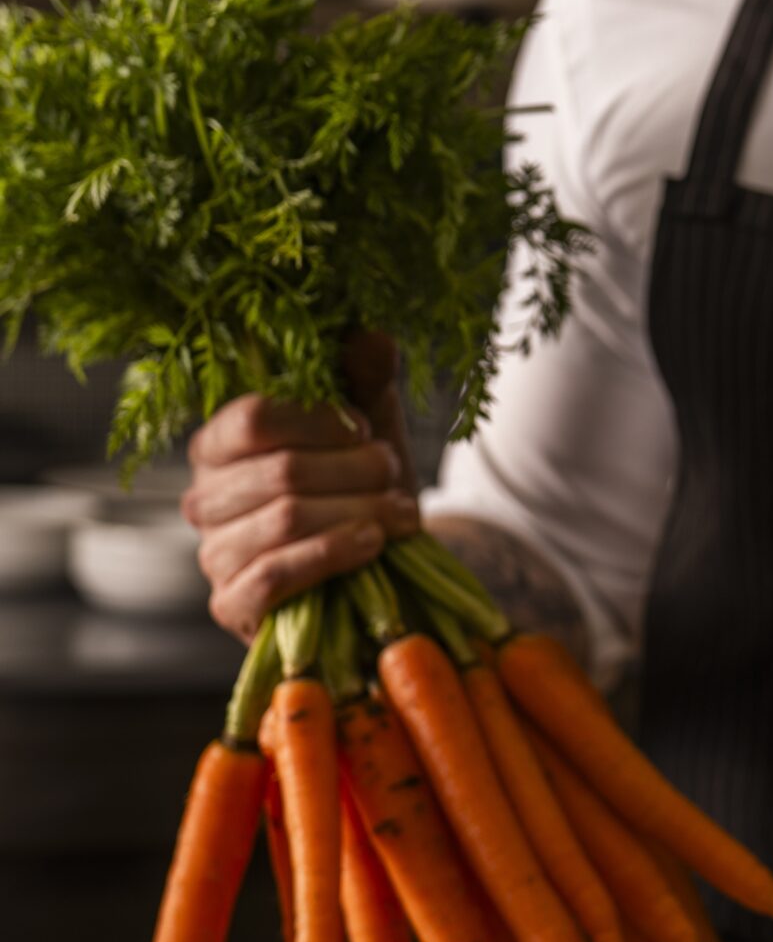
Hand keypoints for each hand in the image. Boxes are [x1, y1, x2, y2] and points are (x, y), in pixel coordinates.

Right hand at [182, 333, 419, 640]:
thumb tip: (369, 337)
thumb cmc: (361, 478)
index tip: (365, 429)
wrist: (380, 556)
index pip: (255, 417)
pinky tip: (373, 542)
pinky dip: (335, 554)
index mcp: (220, 444)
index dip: (321, 420)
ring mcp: (213, 554)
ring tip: (399, 511)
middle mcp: (203, 498)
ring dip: (360, 510)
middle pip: (282, 470)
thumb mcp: (370, 419)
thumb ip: (366, 373)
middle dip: (357, 470)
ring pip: (287, 519)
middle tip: (394, 474)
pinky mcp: (231, 603)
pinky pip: (275, 575)